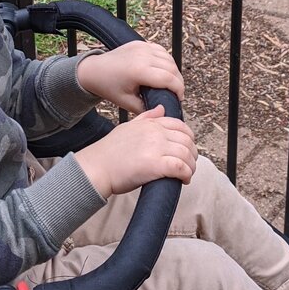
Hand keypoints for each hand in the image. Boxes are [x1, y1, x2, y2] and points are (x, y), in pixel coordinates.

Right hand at [75, 105, 196, 198]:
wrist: (96, 168)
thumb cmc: (108, 152)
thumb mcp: (127, 127)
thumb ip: (146, 118)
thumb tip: (161, 110)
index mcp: (150, 124)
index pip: (180, 126)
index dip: (188, 138)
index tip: (187, 149)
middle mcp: (155, 133)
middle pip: (187, 140)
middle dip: (192, 154)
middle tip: (189, 164)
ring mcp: (156, 148)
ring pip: (187, 154)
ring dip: (191, 166)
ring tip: (187, 174)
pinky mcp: (155, 165)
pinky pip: (180, 167)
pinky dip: (186, 174)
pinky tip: (184, 180)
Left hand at [76, 41, 184, 114]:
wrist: (93, 70)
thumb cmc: (108, 87)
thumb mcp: (126, 102)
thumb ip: (146, 108)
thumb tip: (163, 111)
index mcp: (139, 71)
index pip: (168, 78)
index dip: (179, 89)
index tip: (179, 98)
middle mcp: (142, 56)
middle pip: (172, 67)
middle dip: (178, 81)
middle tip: (177, 93)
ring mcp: (141, 47)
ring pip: (168, 58)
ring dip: (173, 70)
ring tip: (171, 83)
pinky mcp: (139, 43)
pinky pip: (160, 50)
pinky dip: (166, 60)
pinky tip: (163, 70)